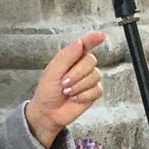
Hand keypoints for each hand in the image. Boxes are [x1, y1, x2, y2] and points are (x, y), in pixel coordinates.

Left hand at [25, 31, 105, 147]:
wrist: (49, 112)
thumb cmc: (47, 91)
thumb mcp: (52, 72)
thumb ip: (66, 56)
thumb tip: (79, 43)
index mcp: (71, 57)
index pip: (85, 44)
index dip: (93, 39)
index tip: (101, 36)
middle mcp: (82, 66)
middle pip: (91, 61)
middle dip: (77, 74)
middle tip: (64, 83)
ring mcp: (89, 79)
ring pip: (95, 76)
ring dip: (79, 86)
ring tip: (68, 92)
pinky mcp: (94, 92)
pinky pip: (97, 90)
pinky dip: (84, 95)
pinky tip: (75, 98)